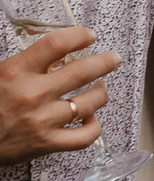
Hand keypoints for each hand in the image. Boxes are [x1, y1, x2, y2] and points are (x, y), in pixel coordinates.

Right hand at [0, 27, 116, 163]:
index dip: (78, 36)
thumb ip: (21, 63)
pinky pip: (85, 136)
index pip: (55, 44)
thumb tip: (52, 52)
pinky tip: (90, 118)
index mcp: (14, 71)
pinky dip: (93, 126)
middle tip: (113, 59)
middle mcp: (32, 94)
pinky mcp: (47, 144)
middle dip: (104, 62)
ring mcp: (42, 120)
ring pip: (89, 103)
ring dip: (101, 93)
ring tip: (101, 88)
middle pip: (83, 72)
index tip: (89, 36)